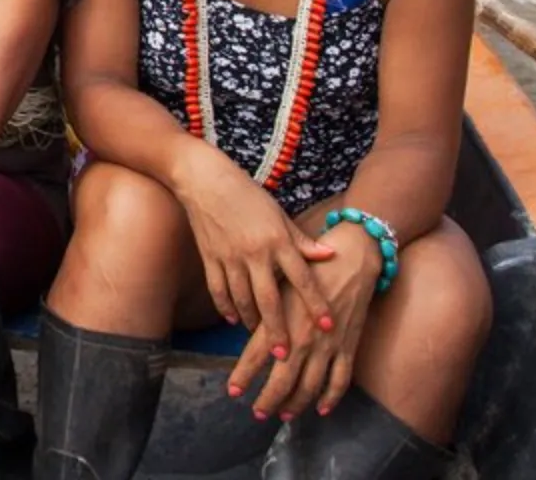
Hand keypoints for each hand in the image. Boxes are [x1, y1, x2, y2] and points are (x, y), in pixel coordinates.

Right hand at [175, 150, 335, 338]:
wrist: (205, 180)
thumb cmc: (248, 194)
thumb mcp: (279, 215)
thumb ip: (302, 240)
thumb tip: (330, 256)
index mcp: (277, 240)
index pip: (302, 278)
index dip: (316, 303)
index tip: (328, 326)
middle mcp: (255, 252)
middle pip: (269, 300)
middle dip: (278, 330)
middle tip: (286, 355)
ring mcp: (230, 257)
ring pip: (242, 300)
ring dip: (252, 323)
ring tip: (261, 340)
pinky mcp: (210, 258)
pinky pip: (219, 290)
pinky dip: (226, 307)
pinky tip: (234, 319)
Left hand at [226, 229, 380, 422]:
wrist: (350, 258)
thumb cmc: (307, 266)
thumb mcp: (279, 282)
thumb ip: (264, 309)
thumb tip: (244, 326)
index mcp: (280, 319)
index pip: (255, 356)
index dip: (243, 376)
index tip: (232, 392)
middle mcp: (302, 338)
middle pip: (282, 380)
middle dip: (268, 400)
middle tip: (257, 413)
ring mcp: (327, 346)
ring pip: (309, 386)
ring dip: (295, 405)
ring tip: (283, 415)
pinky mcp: (348, 347)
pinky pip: (340, 380)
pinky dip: (331, 398)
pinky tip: (321, 409)